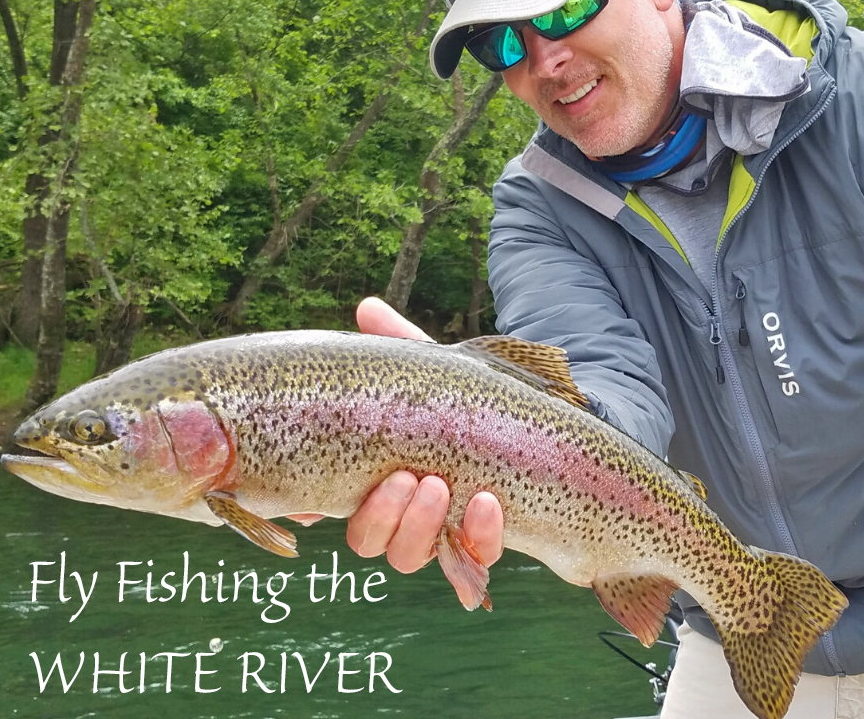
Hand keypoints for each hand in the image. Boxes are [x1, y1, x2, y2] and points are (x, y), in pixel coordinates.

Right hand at [344, 297, 504, 572]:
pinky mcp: (489, 541)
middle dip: (380, 514)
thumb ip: (401, 346)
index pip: (340, 506)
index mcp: (380, 478)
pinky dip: (480, 533)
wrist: (546, 426)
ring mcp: (445, 532)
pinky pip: (477, 556)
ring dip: (420, 526)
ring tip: (438, 485)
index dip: (317, 508)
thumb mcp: (439, 375)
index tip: (318, 494)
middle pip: (370, 540)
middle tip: (403, 477)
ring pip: (410, 556)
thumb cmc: (476, 403)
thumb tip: (367, 307)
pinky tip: (488, 501)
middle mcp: (405, 515)